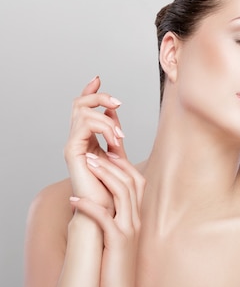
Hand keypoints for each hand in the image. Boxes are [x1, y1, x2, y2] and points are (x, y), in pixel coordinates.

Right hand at [64, 76, 126, 210]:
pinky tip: (116, 140)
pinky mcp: (72, 152)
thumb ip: (114, 133)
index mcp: (86, 137)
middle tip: (118, 103)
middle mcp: (77, 138)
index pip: (84, 108)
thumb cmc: (112, 186)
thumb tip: (114, 112)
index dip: (90, 91)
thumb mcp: (117, 153)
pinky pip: (84, 127)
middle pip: (79, 103)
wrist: (106, 208)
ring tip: (121, 136)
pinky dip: (103, 128)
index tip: (98, 79)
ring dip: (106, 118)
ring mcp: (73, 145)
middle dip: (99, 97)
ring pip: (82, 112)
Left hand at [69, 152, 145, 286]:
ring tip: (87, 166)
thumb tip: (104, 201)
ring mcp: (129, 230)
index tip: (109, 152)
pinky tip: (74, 200)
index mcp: (137, 217)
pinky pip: (104, 218)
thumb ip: (116, 217)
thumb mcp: (119, 236)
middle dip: (113, 165)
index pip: (137, 181)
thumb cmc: (116, 266)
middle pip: (131, 182)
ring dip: (104, 176)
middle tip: (95, 153)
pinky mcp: (118, 241)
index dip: (125, 164)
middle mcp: (136, 220)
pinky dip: (89, 206)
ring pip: (121, 194)